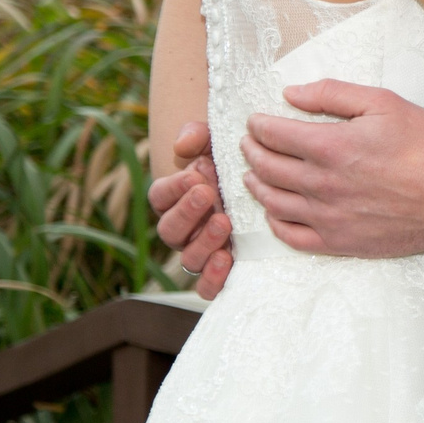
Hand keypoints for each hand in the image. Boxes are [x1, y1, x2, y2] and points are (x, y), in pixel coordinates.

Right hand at [148, 119, 233, 300]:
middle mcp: (182, 229)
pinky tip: (227, 259)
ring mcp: (201, 251)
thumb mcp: (217, 141)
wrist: (263, 182)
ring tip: (223, 223)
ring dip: (203, 242)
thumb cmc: (232, 160)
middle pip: (170, 230)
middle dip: (187, 211)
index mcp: (174, 199)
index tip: (194, 174)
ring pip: (189, 259)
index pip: (160, 196)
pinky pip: (207, 286)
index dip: (173, 188)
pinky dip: (213, 278)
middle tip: (207, 193)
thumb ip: (197, 135)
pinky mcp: (221, 271)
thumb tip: (184, 144)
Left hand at [240, 81, 423, 257]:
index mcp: (330, 146)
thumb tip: (291, 93)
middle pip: (267, 167)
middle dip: (251, 151)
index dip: (258, 126)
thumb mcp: (383, 103)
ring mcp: (327, 216)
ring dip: (255, 185)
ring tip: (252, 175)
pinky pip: (292, 236)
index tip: (254, 121)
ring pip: (273, 201)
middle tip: (248, 144)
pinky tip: (274, 213)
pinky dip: (275, 223)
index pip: (274, 134)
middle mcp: (321, 183)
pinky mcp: (339, 241)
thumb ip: (332, 93)